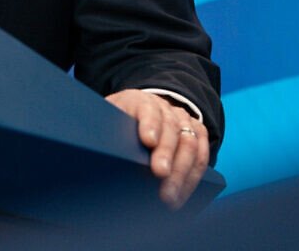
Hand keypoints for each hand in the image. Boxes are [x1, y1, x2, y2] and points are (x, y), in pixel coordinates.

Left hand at [105, 88, 208, 209]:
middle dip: (167, 155)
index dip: (150, 124)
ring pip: (190, 144)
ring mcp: (183, 120)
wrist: (139, 111)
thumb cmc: (118, 122)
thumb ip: (103, 129)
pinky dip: (193, 177)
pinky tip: (182, 195)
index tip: (148, 141)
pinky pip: (202, 155)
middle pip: (171, 129)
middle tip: (160, 176)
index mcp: (138, 101)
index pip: (147, 109)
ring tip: (170, 198)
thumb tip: (95, 147)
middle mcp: (164, 107)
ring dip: (182, 173)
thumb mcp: (106, 119)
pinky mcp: (197, 133)